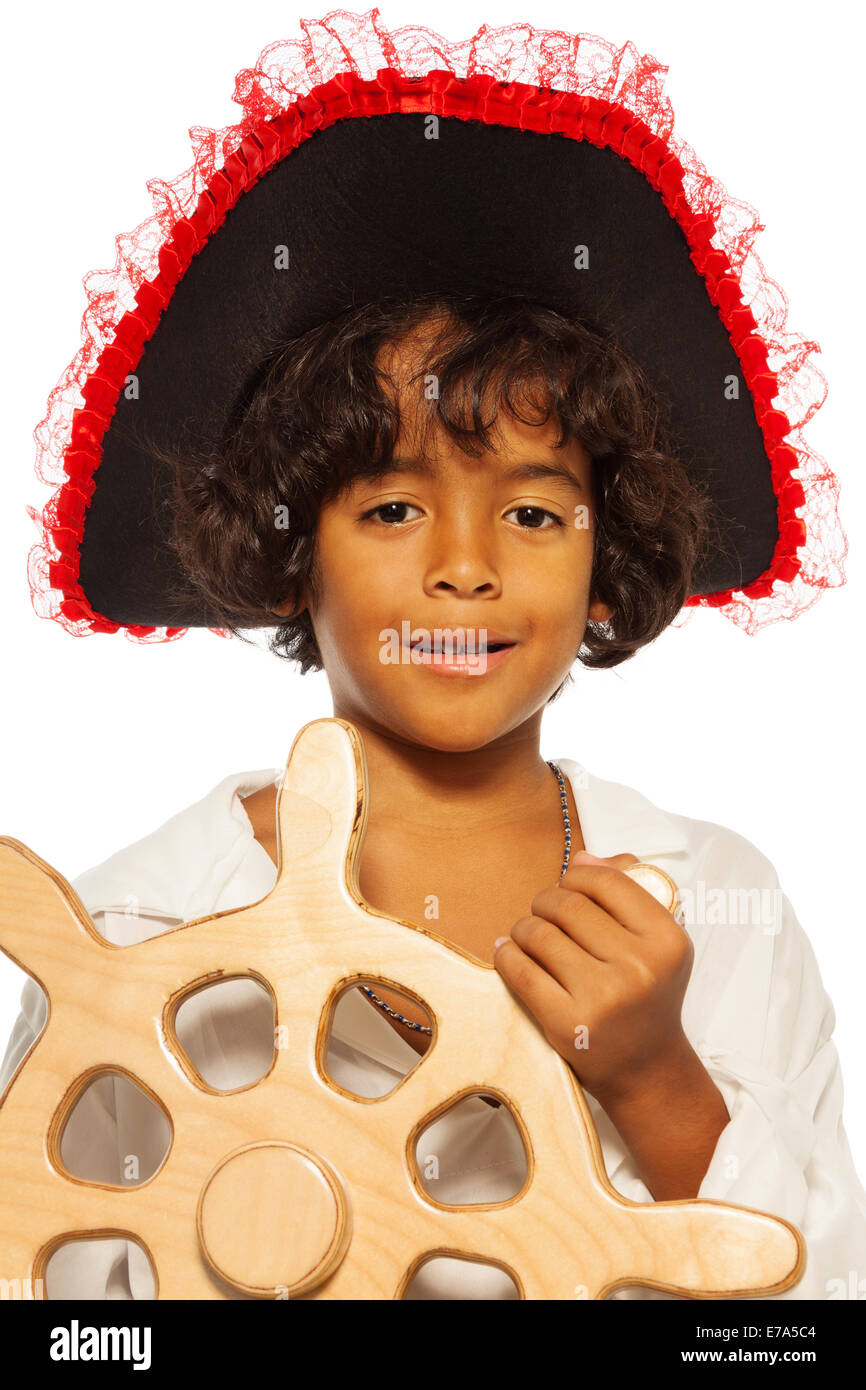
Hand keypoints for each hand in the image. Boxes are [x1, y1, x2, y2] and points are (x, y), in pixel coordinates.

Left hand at [493, 850, 694, 1106]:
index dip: (577, 877)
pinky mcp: (567, 1023)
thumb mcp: (657, 943)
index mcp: (666, 940)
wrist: (648, 1069)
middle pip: (568, 905)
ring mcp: (602, 997)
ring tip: (528, 936)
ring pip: (539, 934)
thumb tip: (582, 857)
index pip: (607, 882)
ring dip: (524, 928)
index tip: (567, 887)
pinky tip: (509, 953)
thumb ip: (628, 891)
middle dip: (545, 902)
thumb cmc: (647, 995)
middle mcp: (639, 967)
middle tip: (543, 913)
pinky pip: (520, 970)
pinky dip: (506, 954)